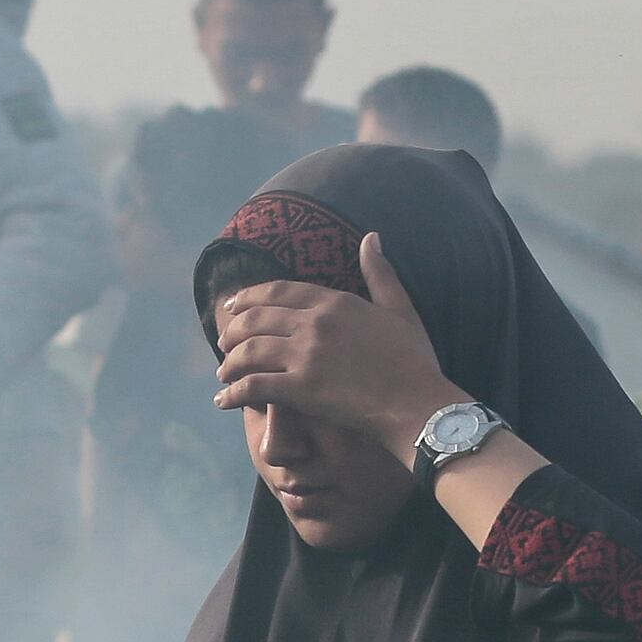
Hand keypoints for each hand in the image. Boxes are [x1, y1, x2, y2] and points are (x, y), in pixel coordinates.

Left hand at [209, 232, 460, 464]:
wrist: (419, 404)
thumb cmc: (414, 362)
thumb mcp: (400, 309)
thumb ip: (380, 273)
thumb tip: (371, 237)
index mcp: (335, 301)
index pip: (278, 291)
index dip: (248, 297)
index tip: (232, 307)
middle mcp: (316, 322)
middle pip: (256, 318)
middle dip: (231, 330)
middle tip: (221, 343)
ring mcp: (307, 354)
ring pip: (249, 351)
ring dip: (229, 363)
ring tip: (223, 374)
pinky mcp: (301, 389)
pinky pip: (254, 386)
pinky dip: (233, 393)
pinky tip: (224, 401)